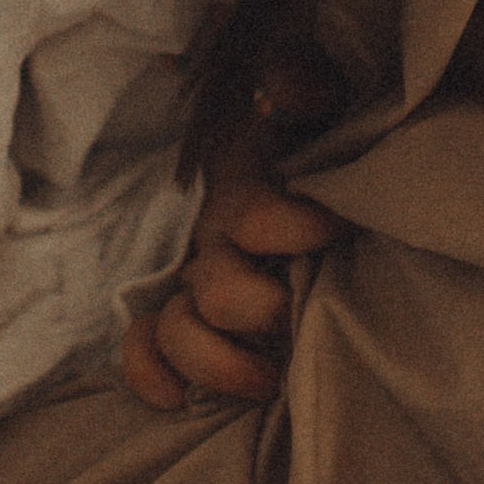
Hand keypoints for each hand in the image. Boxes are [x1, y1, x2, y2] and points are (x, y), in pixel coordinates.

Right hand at [121, 51, 349, 412]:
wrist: (294, 162)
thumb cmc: (308, 140)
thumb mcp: (313, 103)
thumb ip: (302, 81)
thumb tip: (300, 87)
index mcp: (246, 190)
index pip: (255, 216)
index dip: (293, 228)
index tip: (337, 228)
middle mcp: (215, 241)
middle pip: (219, 290)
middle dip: (260, 311)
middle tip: (301, 315)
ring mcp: (197, 282)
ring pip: (180, 332)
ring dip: (219, 365)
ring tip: (270, 380)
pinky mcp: (186, 315)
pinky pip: (146, 350)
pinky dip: (151, 377)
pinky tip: (179, 401)